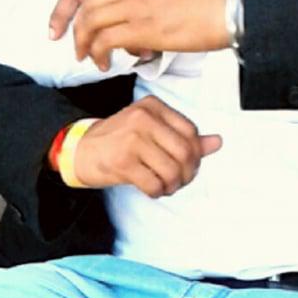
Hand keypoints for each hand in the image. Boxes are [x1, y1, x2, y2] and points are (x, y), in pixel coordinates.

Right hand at [71, 96, 221, 196]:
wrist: (80, 150)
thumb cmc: (119, 140)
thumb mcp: (151, 131)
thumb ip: (183, 136)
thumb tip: (217, 142)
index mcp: (152, 106)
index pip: (190, 131)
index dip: (196, 153)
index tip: (188, 165)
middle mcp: (143, 118)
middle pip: (185, 151)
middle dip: (188, 173)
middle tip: (180, 180)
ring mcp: (132, 139)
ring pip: (172, 170)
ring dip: (174, 185)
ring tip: (167, 186)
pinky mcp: (122, 161)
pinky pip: (154, 184)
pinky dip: (158, 192)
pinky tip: (153, 190)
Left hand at [72, 0, 229, 69]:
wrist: (225, 11)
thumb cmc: (205, 3)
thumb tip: (132, 20)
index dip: (85, 10)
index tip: (85, 26)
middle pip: (88, 5)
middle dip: (80, 29)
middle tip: (82, 47)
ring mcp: (134, 3)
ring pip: (90, 22)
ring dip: (85, 43)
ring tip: (91, 58)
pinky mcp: (139, 27)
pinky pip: (104, 40)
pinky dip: (98, 54)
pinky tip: (105, 63)